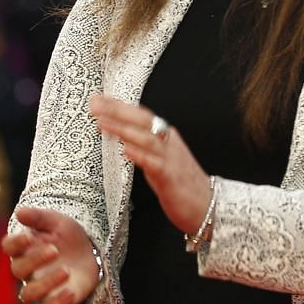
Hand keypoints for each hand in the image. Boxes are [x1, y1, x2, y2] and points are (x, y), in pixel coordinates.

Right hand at [2, 207, 99, 303]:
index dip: (16, 243)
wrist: (89, 255)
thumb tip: (19, 212)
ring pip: (27, 294)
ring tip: (66, 270)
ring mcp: (39, 286)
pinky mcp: (53, 300)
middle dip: (34, 260)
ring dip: (45, 284)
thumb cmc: (67, 237)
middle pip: (17, 270)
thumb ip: (38, 217)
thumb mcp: (57, 222)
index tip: (30, 236)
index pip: (8, 247)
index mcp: (23, 248)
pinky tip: (70, 291)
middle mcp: (27, 270)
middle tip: (55, 250)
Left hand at [89, 94, 212, 236]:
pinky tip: (126, 150)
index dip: (119, 105)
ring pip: (146, 138)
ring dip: (123, 129)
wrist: (208, 205)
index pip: (140, 115)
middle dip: (117, 110)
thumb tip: (118, 134)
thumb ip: (141, 145)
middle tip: (95, 104)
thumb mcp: (158, 158)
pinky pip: (154, 164)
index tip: (97, 98)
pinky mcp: (170, 177)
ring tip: (103, 122)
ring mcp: (170, 159)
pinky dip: (140, 155)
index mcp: (165, 136)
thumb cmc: (180, 182)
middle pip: (142, 121)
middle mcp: (168, 143)